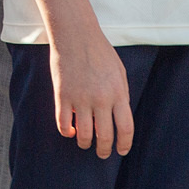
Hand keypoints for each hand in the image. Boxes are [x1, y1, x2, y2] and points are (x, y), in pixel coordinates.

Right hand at [48, 21, 132, 156]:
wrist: (75, 35)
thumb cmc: (100, 52)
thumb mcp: (119, 72)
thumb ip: (121, 95)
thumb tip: (119, 117)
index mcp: (118, 93)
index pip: (125, 129)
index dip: (124, 144)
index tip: (121, 151)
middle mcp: (100, 99)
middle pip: (105, 136)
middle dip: (104, 150)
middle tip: (102, 153)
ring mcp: (80, 99)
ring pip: (84, 135)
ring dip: (85, 144)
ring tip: (85, 143)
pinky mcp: (62, 96)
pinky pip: (63, 124)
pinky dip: (67, 132)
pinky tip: (71, 130)